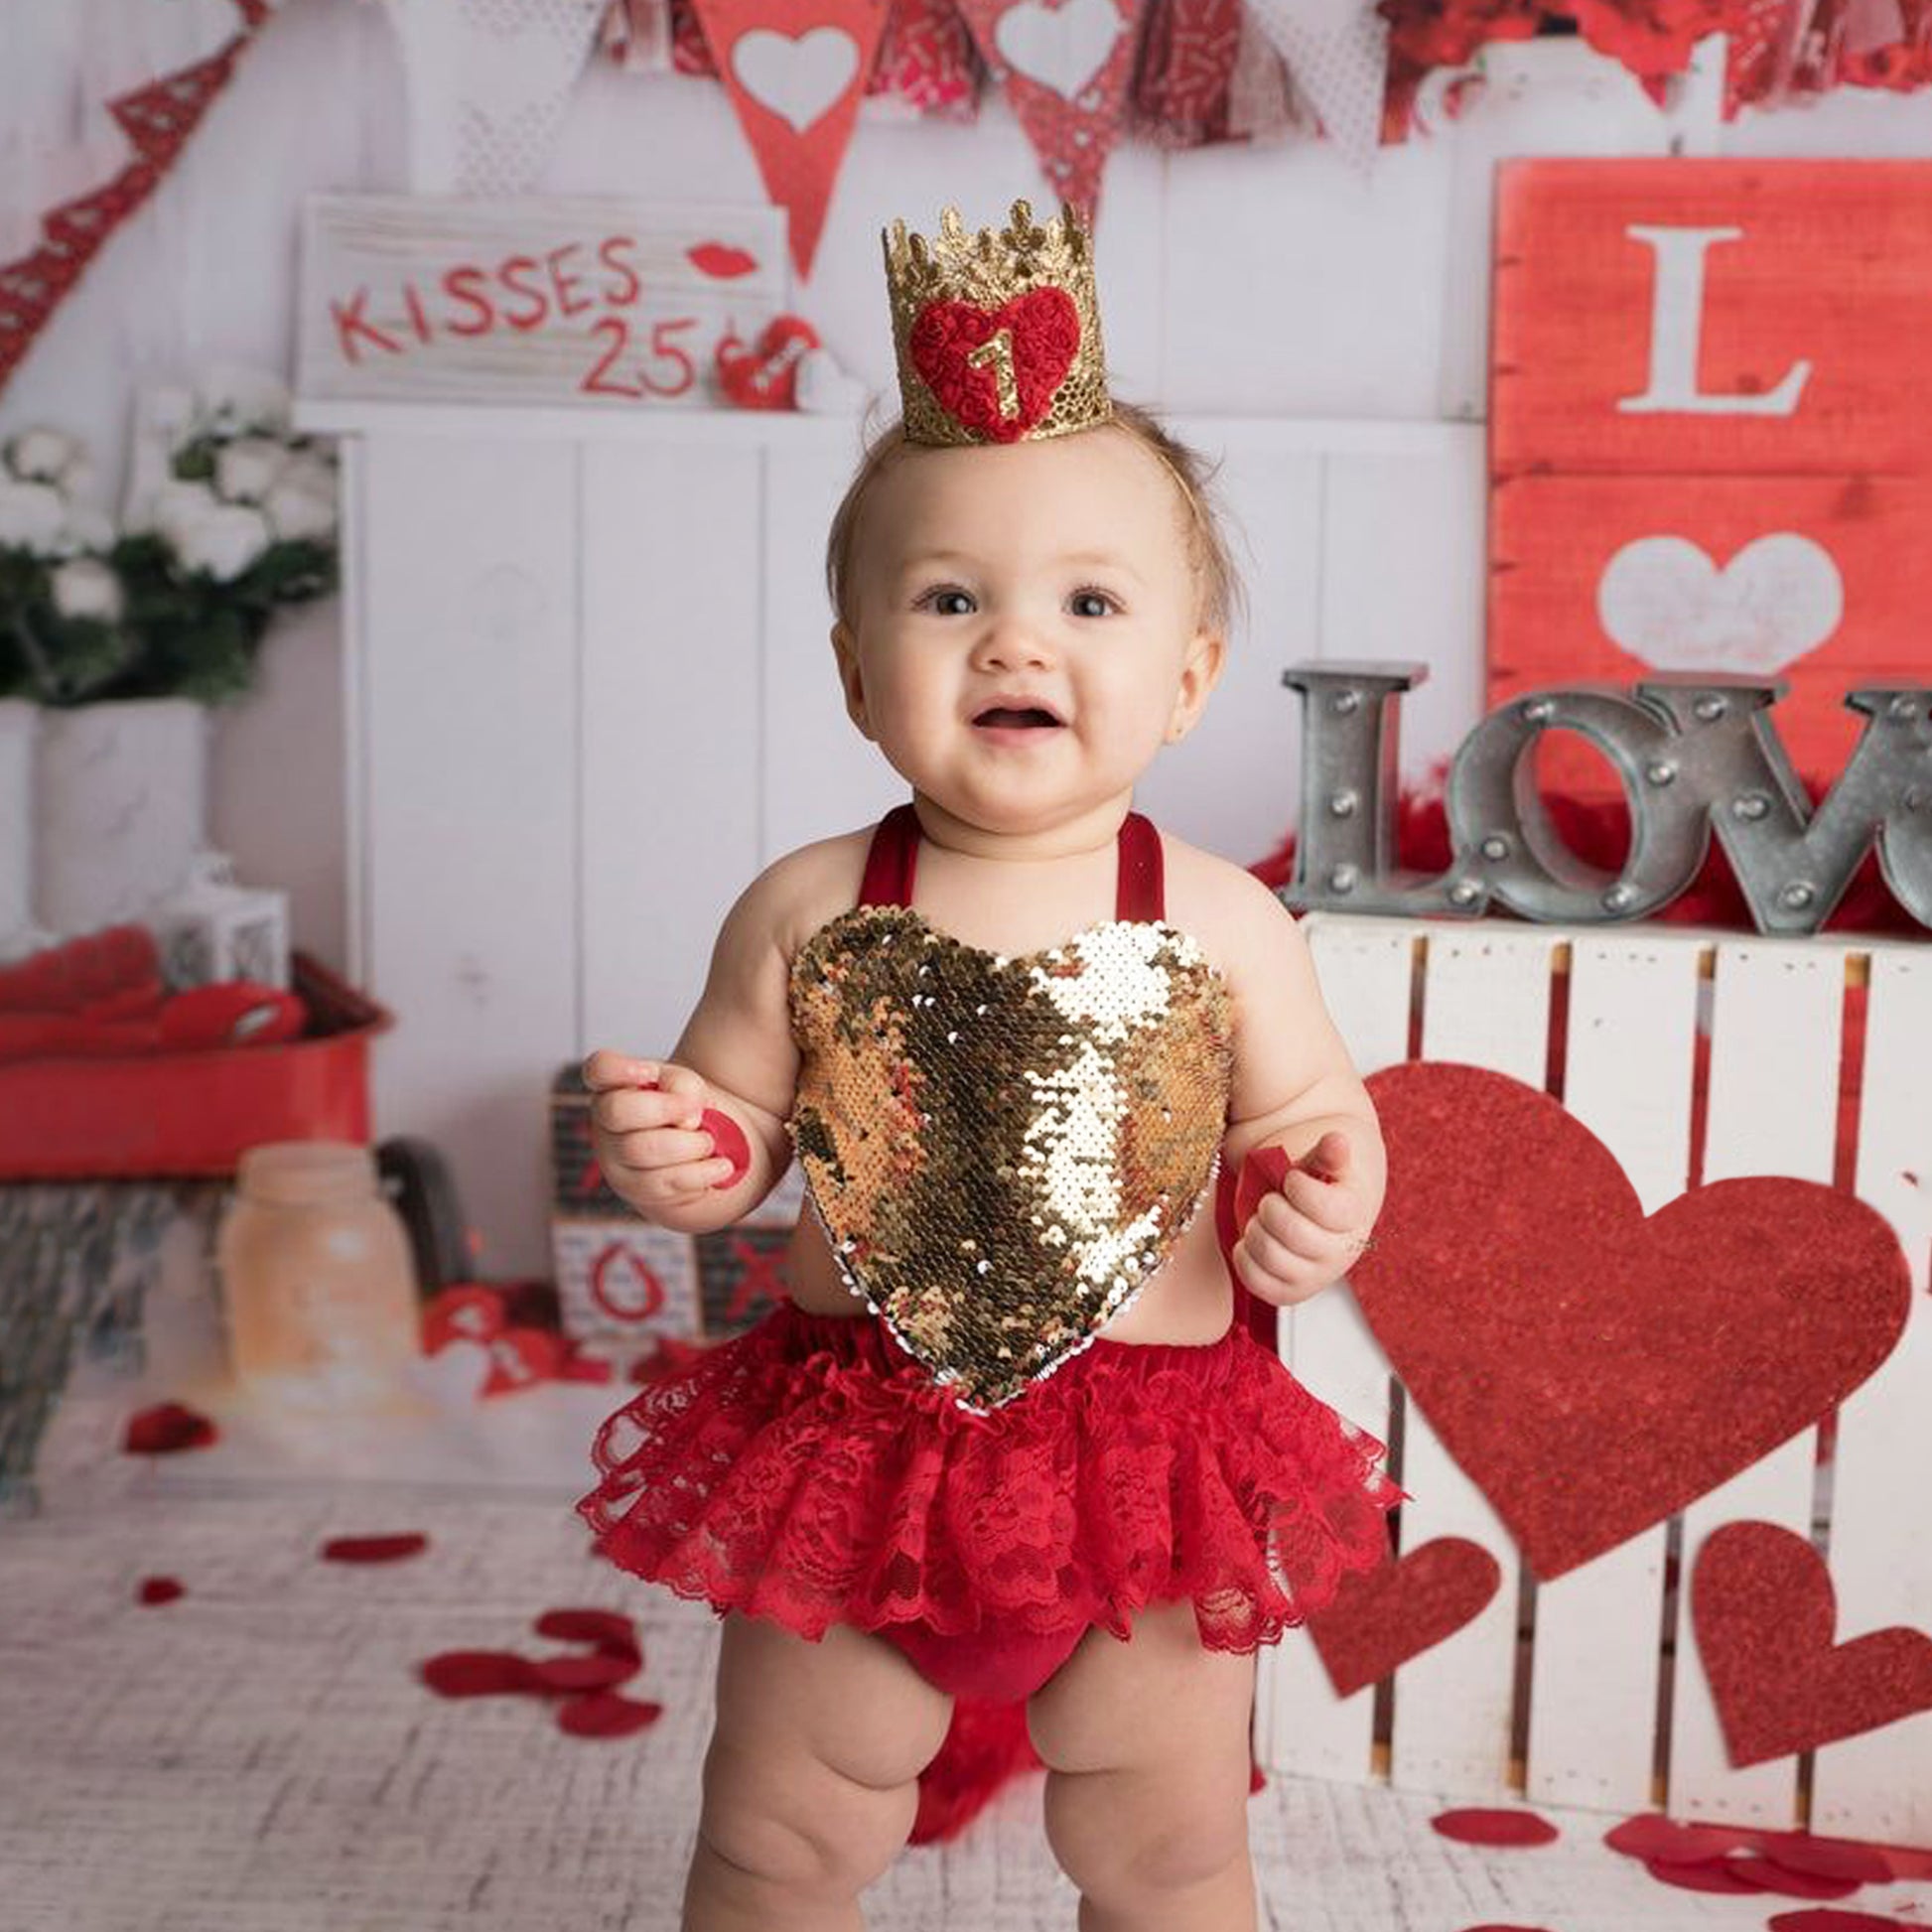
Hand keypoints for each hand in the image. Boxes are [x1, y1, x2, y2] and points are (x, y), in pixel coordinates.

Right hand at [582, 1051, 748, 1211]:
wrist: (700, 1147)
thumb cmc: (686, 1108)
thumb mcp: (689, 1084)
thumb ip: (683, 1087)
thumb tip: (685, 1121)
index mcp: (614, 1086)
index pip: (599, 1069)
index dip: (619, 1069)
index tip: (652, 1072)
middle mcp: (605, 1123)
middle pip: (618, 1111)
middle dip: (666, 1109)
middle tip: (696, 1116)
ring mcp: (615, 1160)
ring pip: (641, 1152)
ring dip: (689, 1146)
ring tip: (710, 1143)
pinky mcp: (636, 1190)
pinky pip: (662, 1185)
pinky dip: (699, 1175)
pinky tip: (720, 1167)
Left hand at [1230, 1129, 1374, 1307]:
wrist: (1309, 1199)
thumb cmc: (1315, 1172)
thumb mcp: (1323, 1155)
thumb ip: (1328, 1152)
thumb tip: (1336, 1141)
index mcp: (1354, 1215)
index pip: (1324, 1209)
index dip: (1298, 1188)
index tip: (1291, 1178)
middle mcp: (1341, 1252)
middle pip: (1294, 1233)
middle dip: (1271, 1208)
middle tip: (1271, 1198)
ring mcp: (1316, 1275)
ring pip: (1272, 1257)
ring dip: (1256, 1230)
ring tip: (1261, 1217)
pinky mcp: (1290, 1291)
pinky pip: (1258, 1282)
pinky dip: (1245, 1256)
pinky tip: (1252, 1237)